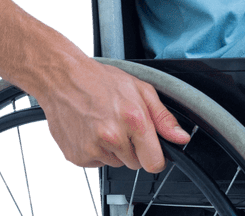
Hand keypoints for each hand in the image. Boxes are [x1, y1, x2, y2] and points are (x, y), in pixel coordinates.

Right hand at [36, 57, 191, 172]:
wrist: (63, 80)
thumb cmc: (101, 81)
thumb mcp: (141, 90)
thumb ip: (163, 118)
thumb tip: (181, 138)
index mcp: (133, 120)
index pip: (154, 162)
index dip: (156, 156)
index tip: (151, 148)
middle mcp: (113, 137)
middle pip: (136, 164)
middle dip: (134, 148)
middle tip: (123, 125)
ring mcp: (93, 149)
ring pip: (116, 163)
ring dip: (115, 149)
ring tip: (105, 124)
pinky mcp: (77, 157)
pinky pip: (97, 164)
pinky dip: (97, 151)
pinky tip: (92, 131)